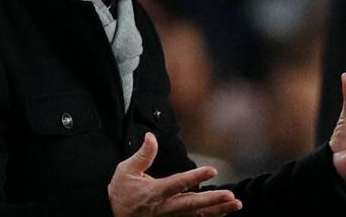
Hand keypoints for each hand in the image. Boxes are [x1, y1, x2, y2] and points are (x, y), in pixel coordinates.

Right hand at [109, 133, 242, 216]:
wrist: (110, 215)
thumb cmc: (120, 193)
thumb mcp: (126, 170)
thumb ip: (143, 155)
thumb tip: (151, 136)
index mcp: (154, 192)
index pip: (178, 183)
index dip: (195, 176)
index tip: (212, 170)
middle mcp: (164, 207)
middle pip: (192, 204)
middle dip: (212, 200)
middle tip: (230, 196)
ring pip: (197, 215)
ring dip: (217, 210)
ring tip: (235, 204)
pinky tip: (224, 212)